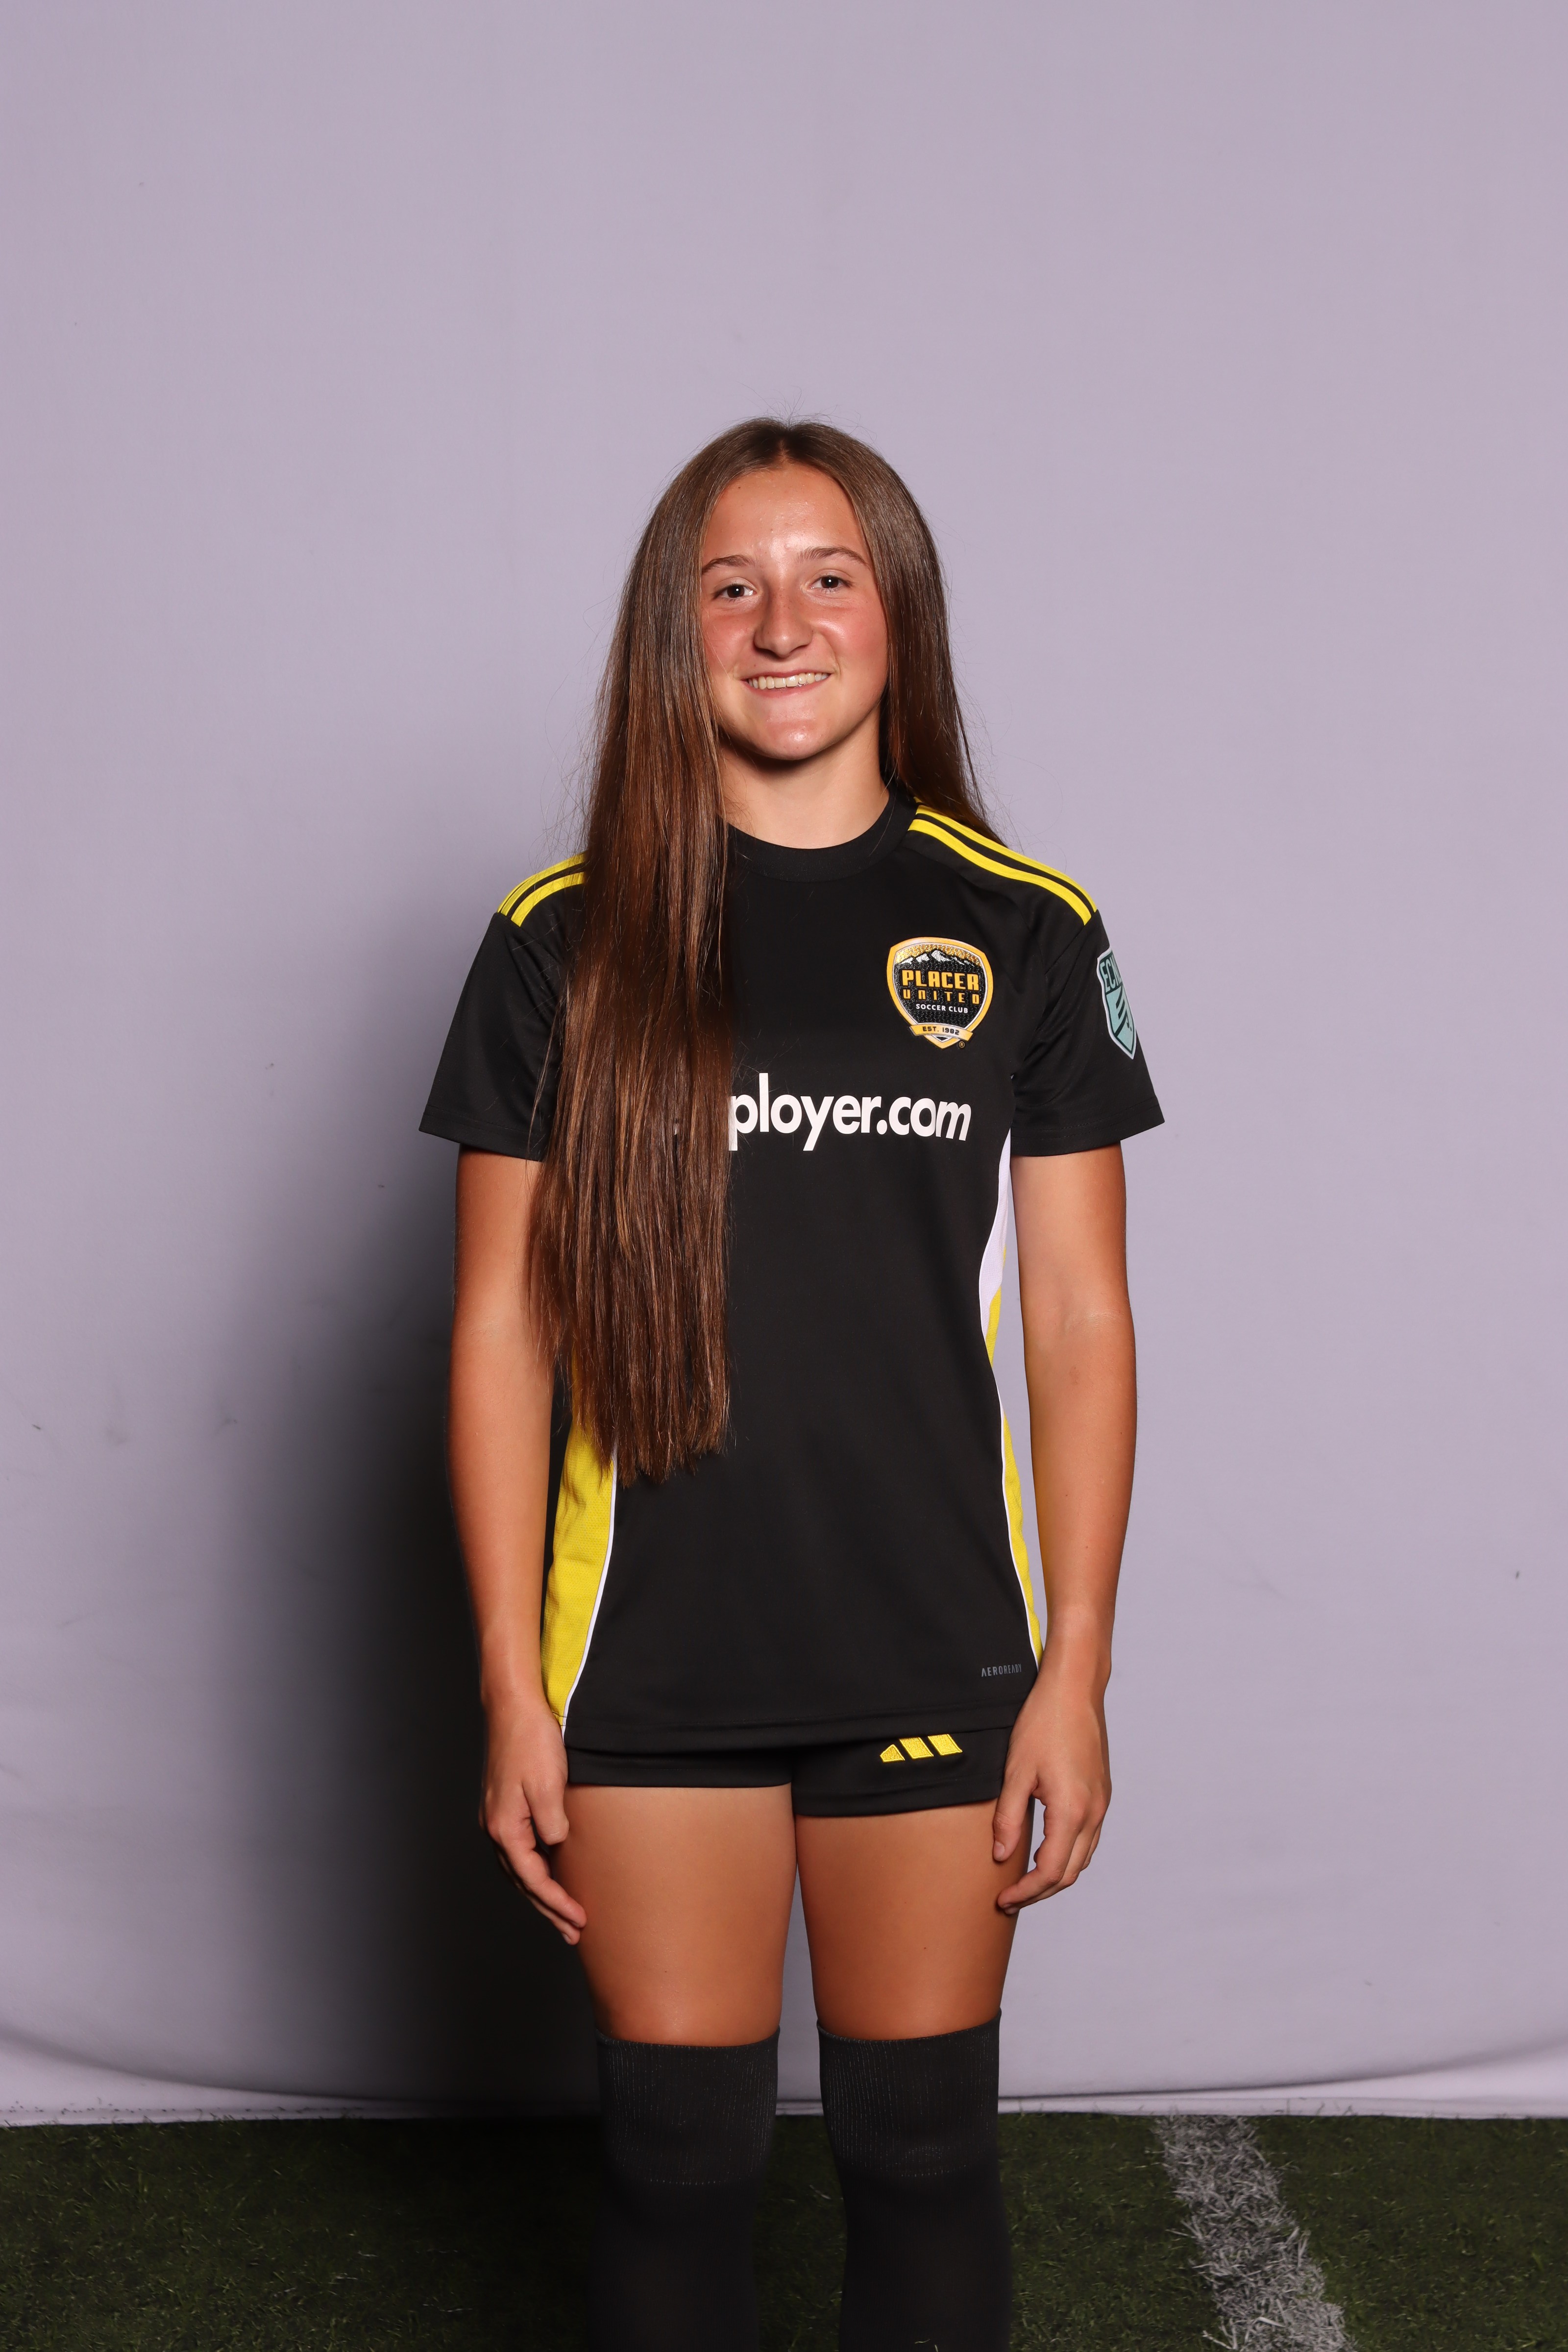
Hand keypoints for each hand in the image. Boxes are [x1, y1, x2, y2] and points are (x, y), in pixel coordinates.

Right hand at [480, 1692, 587, 1943]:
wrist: (513, 1707)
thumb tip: (557, 1845)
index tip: (580, 1921)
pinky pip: (519, 1851)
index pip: (533, 1880)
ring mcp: (496, 1818)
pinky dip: (535, 1870)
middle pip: (522, 1882)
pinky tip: (549, 1873)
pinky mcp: (503, 1807)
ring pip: (519, 1869)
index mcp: (504, 1828)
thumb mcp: (549, 1784)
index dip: (557, 1903)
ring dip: (540, 1893)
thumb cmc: (532, 1740)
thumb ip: (552, 1823)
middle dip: (547, 1910)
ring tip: (562, 1914)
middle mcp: (494, 1828)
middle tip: (573, 1933)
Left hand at [991, 1661, 1110, 1911]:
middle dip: (1040, 1891)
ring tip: (1025, 1879)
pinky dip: (1069, 1853)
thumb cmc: (1044, 1722)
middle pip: (1071, 1872)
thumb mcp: (1015, 1772)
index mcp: (1072, 1810)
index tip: (1004, 1899)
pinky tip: (1047, 1849)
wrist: (1074, 1690)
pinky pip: (1088, 1837)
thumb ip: (1008, 1817)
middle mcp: (1093, 1812)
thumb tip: (1001, 1855)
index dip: (1027, 1892)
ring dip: (1056, 1874)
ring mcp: (1101, 1803)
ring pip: (1083, 1857)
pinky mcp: (1101, 1793)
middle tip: (1011, 1897)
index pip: (1051, 1872)